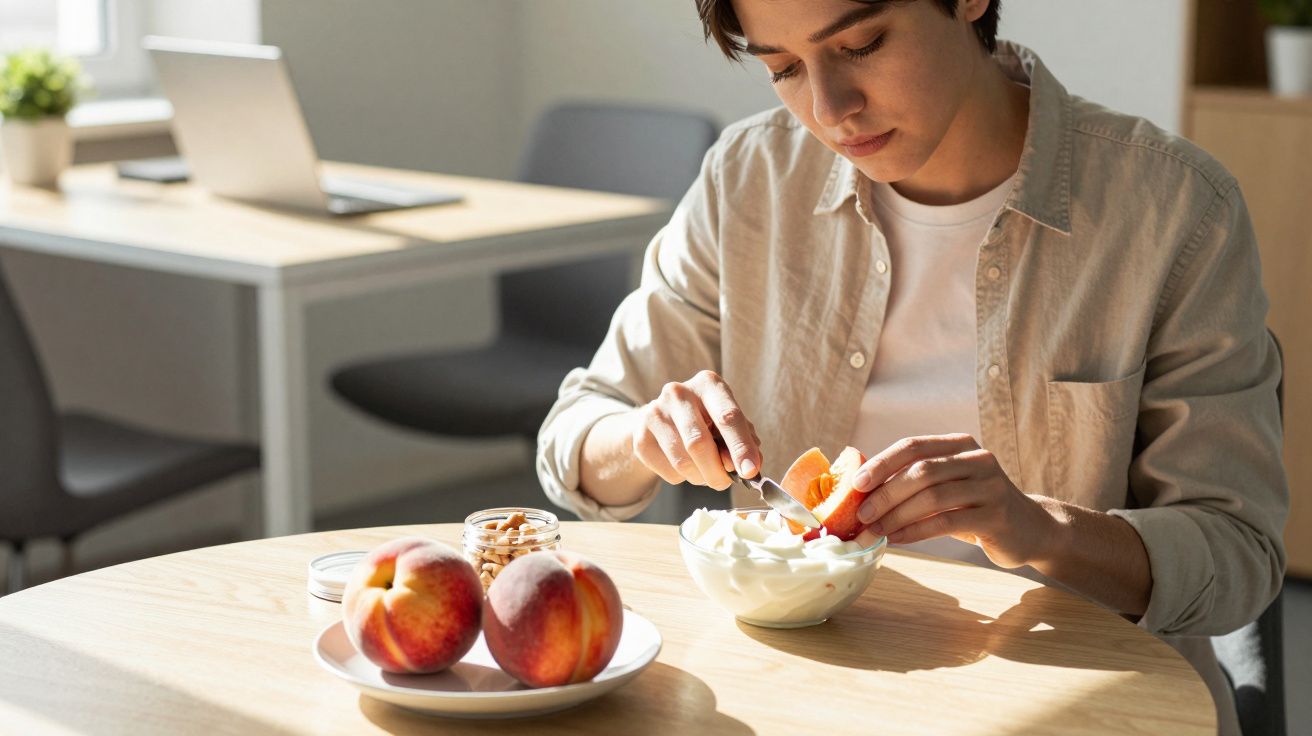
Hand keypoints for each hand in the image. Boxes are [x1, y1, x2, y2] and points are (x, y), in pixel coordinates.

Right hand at [630, 370, 761, 490]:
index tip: (750, 471)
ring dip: (701, 477)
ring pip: (683, 462)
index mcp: (707, 384)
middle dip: (717, 471)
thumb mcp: (729, 422)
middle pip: (699, 442)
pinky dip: (683, 478)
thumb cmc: (707, 420)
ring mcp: (655, 413)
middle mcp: (678, 393)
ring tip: (706, 472)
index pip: (728, 417)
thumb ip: (744, 442)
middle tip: (725, 482)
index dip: (741, 447)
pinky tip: (686, 465)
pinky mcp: (641, 437)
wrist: (666, 418)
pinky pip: (669, 471)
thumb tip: (748, 469)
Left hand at [853, 434, 1055, 568]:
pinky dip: (916, 531)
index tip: (856, 484)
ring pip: (932, 497)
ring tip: (874, 531)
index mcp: (961, 445)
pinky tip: (897, 539)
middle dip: (885, 494)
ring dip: (896, 516)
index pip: (914, 446)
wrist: (1030, 529)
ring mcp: (991, 486)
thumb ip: (916, 481)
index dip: (882, 463)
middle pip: (921, 471)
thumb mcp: (948, 485)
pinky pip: (946, 521)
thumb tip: (860, 489)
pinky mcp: (996, 515)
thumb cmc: (975, 507)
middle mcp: (978, 459)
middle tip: (861, 515)